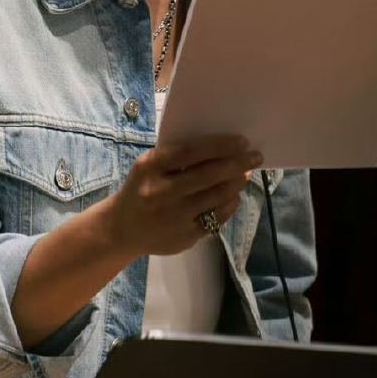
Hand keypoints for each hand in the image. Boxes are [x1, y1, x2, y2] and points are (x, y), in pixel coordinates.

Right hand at [100, 134, 260, 256]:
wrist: (121, 229)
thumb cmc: (141, 189)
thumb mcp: (148, 168)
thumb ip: (176, 158)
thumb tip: (220, 147)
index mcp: (150, 168)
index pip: (190, 152)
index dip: (219, 146)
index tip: (242, 141)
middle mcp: (161, 192)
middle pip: (208, 175)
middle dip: (237, 164)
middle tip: (255, 156)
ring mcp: (174, 217)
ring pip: (217, 197)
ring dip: (236, 183)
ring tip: (245, 174)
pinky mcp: (184, 236)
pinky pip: (217, 218)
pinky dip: (229, 204)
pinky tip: (232, 196)